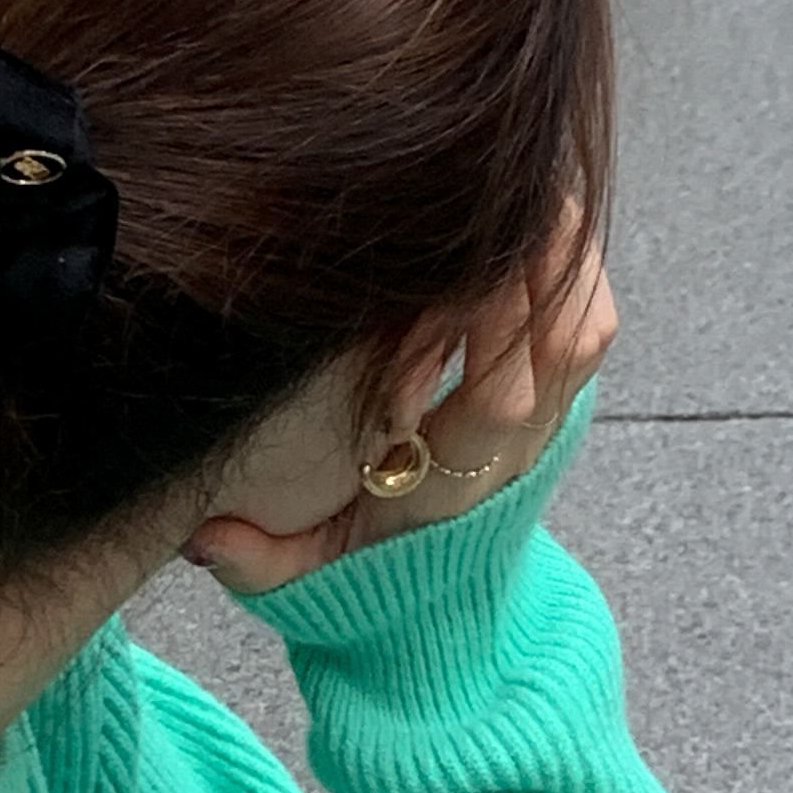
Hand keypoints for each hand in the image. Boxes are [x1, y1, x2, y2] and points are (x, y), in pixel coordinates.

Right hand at [186, 231, 615, 600]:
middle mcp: (513, 455)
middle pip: (560, 350)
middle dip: (532, 266)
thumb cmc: (364, 571)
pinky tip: (538, 218)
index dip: (484, 334)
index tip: (448, 278)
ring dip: (561, 257)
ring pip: (586, 329)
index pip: (495, 403)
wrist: (444, 606)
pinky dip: (576, 269)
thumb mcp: (301, 577)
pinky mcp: (562, 404)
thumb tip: (199, 535)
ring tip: (522, 186)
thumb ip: (254, 559)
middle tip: (495, 193)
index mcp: (451, 489)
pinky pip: (592, 327)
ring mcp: (547, 428)